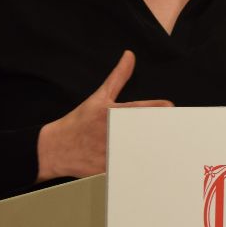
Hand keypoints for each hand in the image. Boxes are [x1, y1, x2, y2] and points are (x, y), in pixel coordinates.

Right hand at [35, 51, 171, 181]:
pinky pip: (125, 170)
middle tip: (170, 131)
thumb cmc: (79, 122)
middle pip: (141, 133)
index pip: (138, 109)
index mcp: (111, 114)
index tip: (170, 107)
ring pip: (135, 153)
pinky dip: (136, 169)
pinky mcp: (106, 169)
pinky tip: (148, 168)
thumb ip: (118, 77)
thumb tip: (130, 56)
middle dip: (155, 132)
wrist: (55, 148)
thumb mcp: (99, 97)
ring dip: (149, 152)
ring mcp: (108, 152)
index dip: (156, 108)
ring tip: (163, 150)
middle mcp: (111, 132)